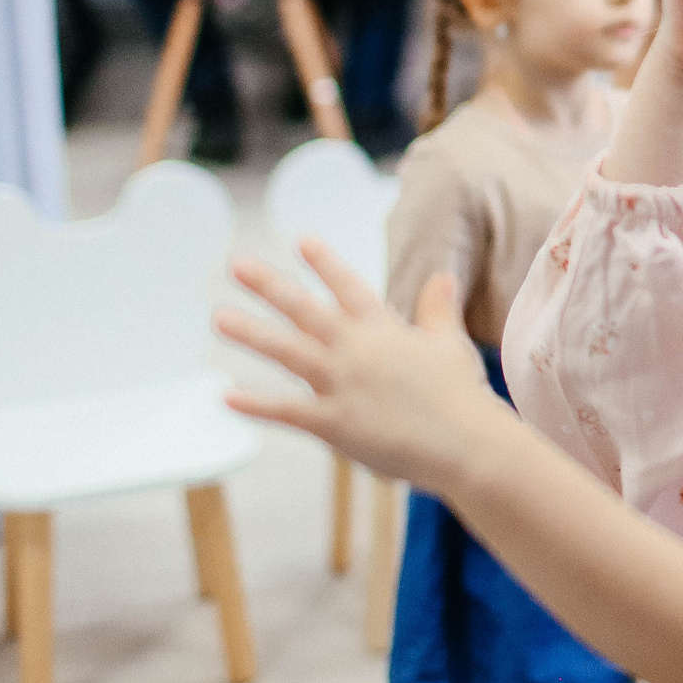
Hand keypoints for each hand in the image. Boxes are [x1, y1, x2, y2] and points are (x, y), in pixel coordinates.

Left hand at [217, 244, 504, 493]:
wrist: (463, 442)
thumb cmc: (460, 394)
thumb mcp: (449, 343)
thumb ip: (437, 308)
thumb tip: (442, 273)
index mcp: (383, 330)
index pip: (348, 287)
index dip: (324, 263)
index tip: (301, 240)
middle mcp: (355, 350)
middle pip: (304, 310)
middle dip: (270, 286)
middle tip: (237, 266)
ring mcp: (340, 385)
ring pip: (287, 351)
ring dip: (251, 334)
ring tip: (220, 318)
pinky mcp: (333, 423)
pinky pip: (287, 411)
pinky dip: (256, 405)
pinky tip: (226, 396)